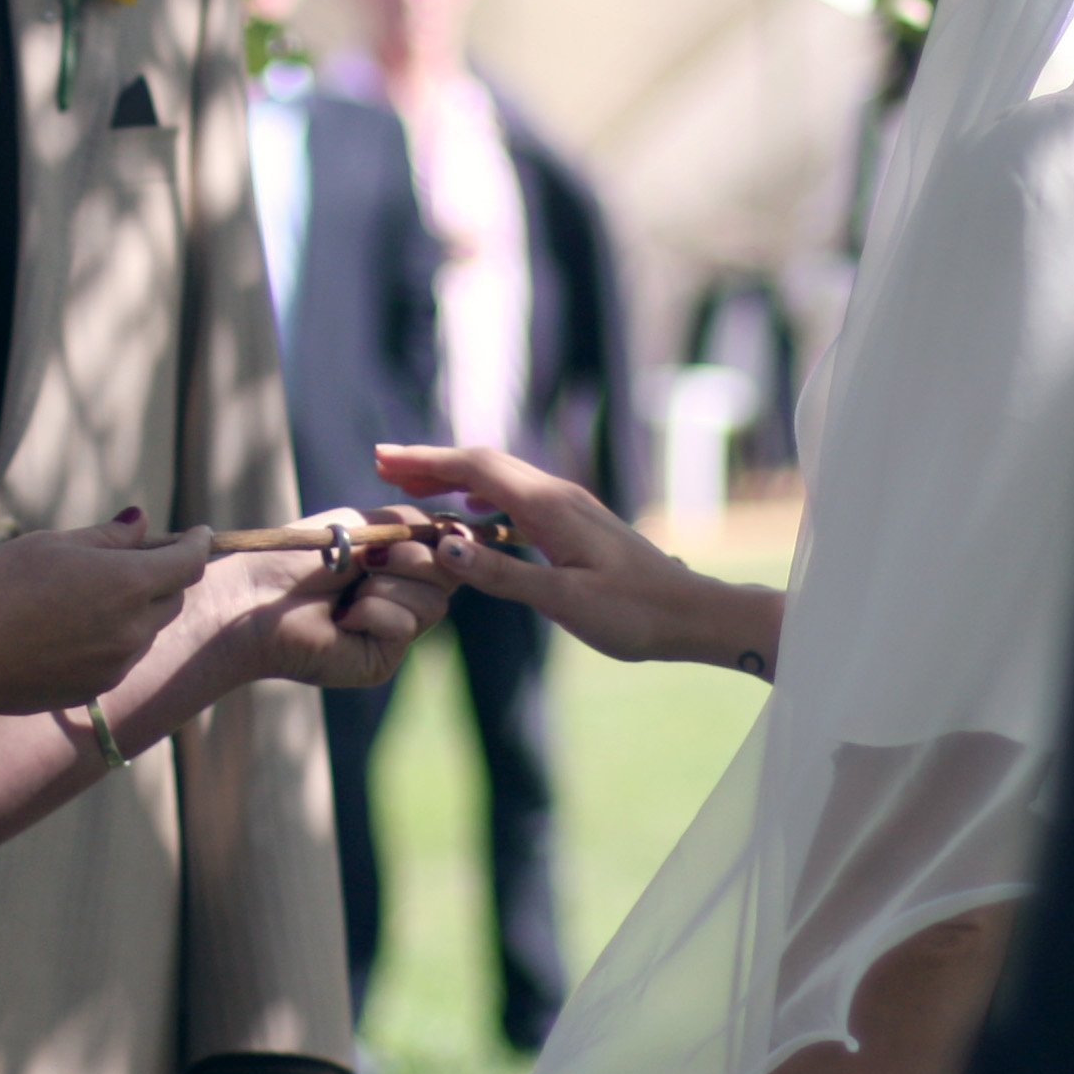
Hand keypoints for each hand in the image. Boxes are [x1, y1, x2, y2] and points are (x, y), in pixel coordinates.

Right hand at [0, 511, 211, 714]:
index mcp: (129, 583)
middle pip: (173, 597)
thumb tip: (141, 523)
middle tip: (134, 556)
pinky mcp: (97, 688)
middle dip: (165, 575)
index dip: (197, 543)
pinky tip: (72, 627)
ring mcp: (118, 663)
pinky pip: (122, 656)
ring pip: (148, 629)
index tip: (198, 532)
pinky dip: (114, 637)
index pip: (189, 562)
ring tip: (90, 592)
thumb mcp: (51, 546)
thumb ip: (107, 537)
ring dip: (138, 608)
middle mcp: (134, 628)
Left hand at [219, 507, 451, 688]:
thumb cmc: (298, 556)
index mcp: (397, 565)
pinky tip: (342, 618)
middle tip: (372, 558)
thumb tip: (464, 531)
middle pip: (451, 576)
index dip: (452, 542)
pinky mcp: (382, 660)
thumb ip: (414, 524)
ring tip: (349, 590)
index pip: (448, 553)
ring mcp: (392, 633)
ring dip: (389, 585)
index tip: (445, 534)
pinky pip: (405, 627)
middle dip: (416, 558)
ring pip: (433, 604)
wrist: (256, 595)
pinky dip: (374, 612)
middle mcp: (400, 599)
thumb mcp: (363, 525)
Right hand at [374, 445, 784, 673]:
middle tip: (382, 465)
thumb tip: (446, 547)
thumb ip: (502, 573)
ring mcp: (566, 507)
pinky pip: (514, 497)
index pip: (476, 468)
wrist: (690, 615)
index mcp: (550, 508)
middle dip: (431, 461)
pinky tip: (466, 510)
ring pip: (498, 477)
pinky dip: (479, 494)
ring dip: (453, 476)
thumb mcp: (563, 602)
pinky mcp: (572, 524)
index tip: (383, 458)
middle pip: (483, 463)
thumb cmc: (634, 614)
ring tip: (412, 486)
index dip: (426, 461)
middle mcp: (557, 496)